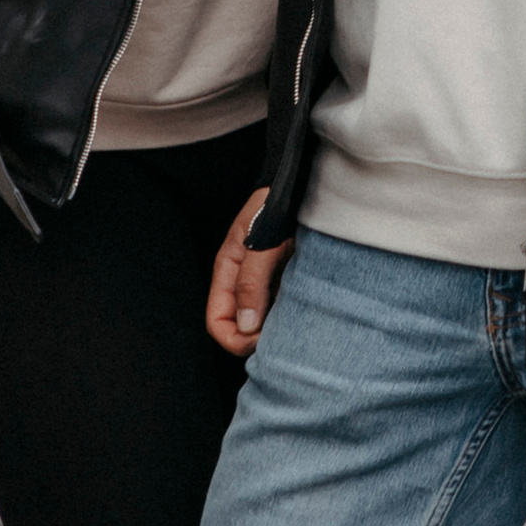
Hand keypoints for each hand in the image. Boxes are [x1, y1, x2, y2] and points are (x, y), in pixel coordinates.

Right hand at [206, 189, 293, 355]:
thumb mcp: (263, 242)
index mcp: (227, 272)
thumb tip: (246, 326)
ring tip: (300, 322)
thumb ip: (252, 281)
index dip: (235, 339)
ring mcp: (266, 283)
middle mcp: (244, 282)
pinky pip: (283, 310)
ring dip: (277, 329)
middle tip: (285, 335)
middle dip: (258, 339)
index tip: (261, 339)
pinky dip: (292, 317)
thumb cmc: (279, 205)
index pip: (217, 321)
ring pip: (263, 322)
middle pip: (240, 327)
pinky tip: (309, 311)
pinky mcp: (287, 281)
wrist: (306, 185)